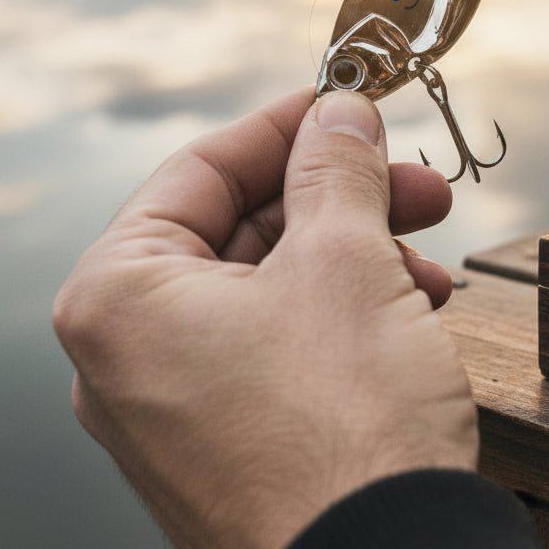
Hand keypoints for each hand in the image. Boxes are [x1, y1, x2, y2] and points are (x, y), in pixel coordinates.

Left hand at [53, 89, 477, 548]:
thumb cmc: (345, 430)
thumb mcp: (345, 260)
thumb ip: (336, 166)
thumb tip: (340, 111)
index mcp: (119, 298)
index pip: (199, 169)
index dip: (283, 125)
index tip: (342, 101)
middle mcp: (129, 357)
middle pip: (242, 230)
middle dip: (339, 197)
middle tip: (411, 179)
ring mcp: (178, 410)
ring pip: (272, 289)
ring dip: (356, 256)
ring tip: (428, 256)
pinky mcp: (231, 446)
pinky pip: (282, 348)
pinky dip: (345, 315)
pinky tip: (413, 309)